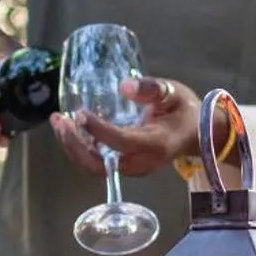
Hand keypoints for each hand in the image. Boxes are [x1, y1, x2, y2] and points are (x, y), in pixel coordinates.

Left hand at [51, 76, 202, 178]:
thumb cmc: (186, 112)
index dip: (98, 131)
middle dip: (75, 145)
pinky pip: (98, 162)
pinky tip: (70, 129)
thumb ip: (151, 89)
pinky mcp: (125, 166)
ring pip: (95, 166)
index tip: (80, 113)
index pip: (122, 142)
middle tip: (60, 120)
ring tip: (59, 122)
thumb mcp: (174, 93)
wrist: (197, 134)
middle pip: (101, 164)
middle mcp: (142, 163)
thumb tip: (124, 86)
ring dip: (73, 147)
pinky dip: (80, 147)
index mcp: (155, 145)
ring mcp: (132, 168)